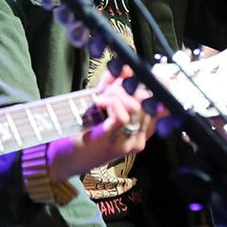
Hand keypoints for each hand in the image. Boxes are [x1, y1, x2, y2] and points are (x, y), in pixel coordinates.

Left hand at [46, 68, 164, 183]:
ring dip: (115, 94)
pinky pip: (122, 116)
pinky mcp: (112, 142)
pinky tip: (99, 103)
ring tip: (100, 99)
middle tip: (108, 90)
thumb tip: (126, 68)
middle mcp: (140, 138)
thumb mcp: (102, 106)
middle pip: (147, 101)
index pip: (163, 104)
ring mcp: (128, 143)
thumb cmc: (83, 130)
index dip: (156, 85)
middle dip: (127, 87)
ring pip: (135, 106)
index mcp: (142, 131)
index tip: (146, 73)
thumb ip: (114, 87)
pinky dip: (110, 102)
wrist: (64, 158)